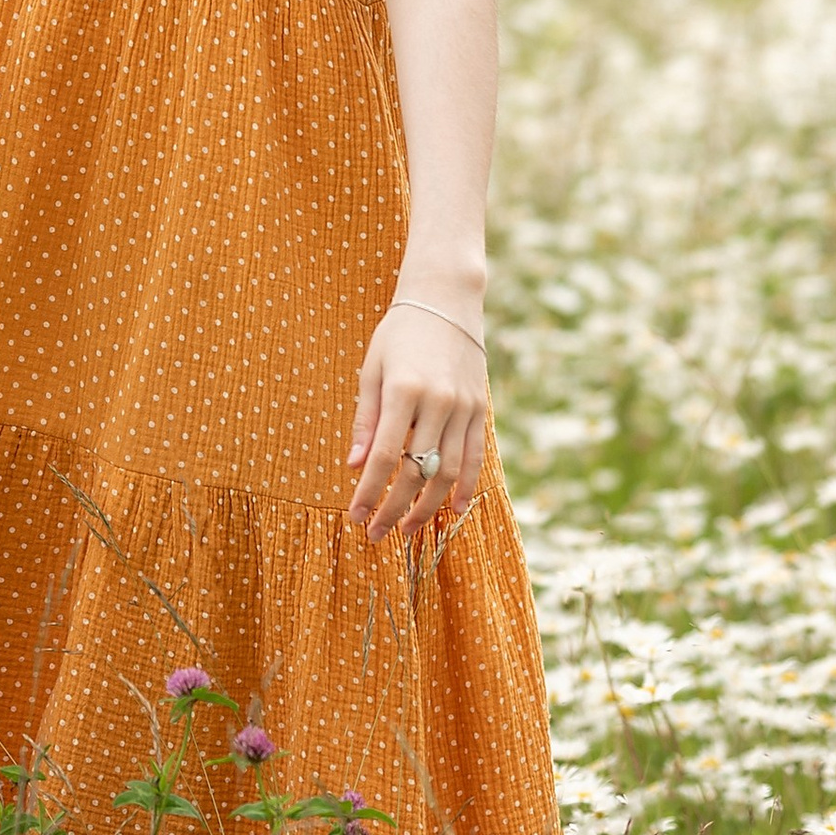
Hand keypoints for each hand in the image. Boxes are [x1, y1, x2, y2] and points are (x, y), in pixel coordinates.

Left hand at [345, 299, 488, 543]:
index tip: (355, 516)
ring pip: (448, 472)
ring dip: (428, 507)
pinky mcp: (480, 409)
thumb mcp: (372, 370)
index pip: (384, 456)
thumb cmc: (399, 333)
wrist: (446, 300)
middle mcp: (437, 402)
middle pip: (416, 471)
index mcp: (403, 390)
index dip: (369, 492)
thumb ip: (366, 420)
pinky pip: (475, 457)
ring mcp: (464, 407)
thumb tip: (355, 466)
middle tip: (377, 533)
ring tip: (408, 528)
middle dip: (394, 509)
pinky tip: (454, 510)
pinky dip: (465, 487)